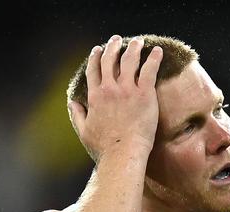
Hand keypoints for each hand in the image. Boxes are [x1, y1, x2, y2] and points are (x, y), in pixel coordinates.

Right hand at [69, 35, 162, 160]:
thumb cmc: (104, 149)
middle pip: (110, 60)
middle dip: (113, 47)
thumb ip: (77, 114)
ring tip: (139, 42)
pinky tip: (157, 51)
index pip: (94, 70)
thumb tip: (72, 102)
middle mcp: (109, 89)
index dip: (96, 57)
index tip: (98, 49)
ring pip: (129, 61)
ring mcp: (127, 90)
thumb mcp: (84, 131)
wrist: (123, 154)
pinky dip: (153, 58)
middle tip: (118, 40)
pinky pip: (149, 70)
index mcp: (95, 97)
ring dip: (133, 48)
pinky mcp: (144, 94)